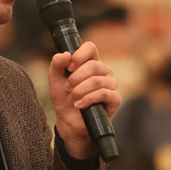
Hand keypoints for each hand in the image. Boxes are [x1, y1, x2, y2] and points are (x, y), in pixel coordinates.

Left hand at [48, 42, 120, 158]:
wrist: (68, 122)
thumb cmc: (64, 98)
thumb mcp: (55, 80)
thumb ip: (57, 64)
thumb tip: (66, 54)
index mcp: (90, 62)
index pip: (90, 48)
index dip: (79, 55)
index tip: (69, 67)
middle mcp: (103, 71)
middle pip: (93, 65)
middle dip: (76, 78)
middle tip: (68, 88)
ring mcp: (111, 84)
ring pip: (97, 80)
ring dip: (79, 91)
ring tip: (72, 99)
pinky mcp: (115, 99)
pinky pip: (103, 94)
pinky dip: (88, 99)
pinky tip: (80, 105)